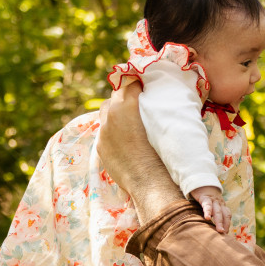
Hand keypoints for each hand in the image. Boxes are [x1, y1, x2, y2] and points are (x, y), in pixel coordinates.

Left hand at [97, 82, 185, 218]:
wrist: (150, 183)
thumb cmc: (163, 154)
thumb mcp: (163, 124)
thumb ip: (154, 108)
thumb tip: (157, 102)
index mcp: (127, 105)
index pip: (130, 82)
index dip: (139, 82)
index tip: (146, 85)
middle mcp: (111, 115)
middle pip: (116, 94)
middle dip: (125, 95)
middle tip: (139, 100)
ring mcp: (104, 131)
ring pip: (106, 111)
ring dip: (116, 111)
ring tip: (129, 118)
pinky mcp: (101, 146)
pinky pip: (105, 130)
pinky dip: (113, 129)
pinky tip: (124, 137)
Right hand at [191, 186, 229, 233]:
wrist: (200, 181)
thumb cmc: (205, 197)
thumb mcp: (211, 204)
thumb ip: (212, 213)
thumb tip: (211, 228)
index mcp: (222, 205)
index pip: (227, 215)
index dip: (228, 224)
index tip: (226, 234)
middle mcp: (219, 203)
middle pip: (224, 215)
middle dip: (225, 225)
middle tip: (225, 235)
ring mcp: (213, 200)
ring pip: (217, 211)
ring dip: (219, 221)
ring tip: (219, 230)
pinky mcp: (205, 197)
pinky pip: (207, 205)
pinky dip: (208, 212)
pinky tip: (207, 218)